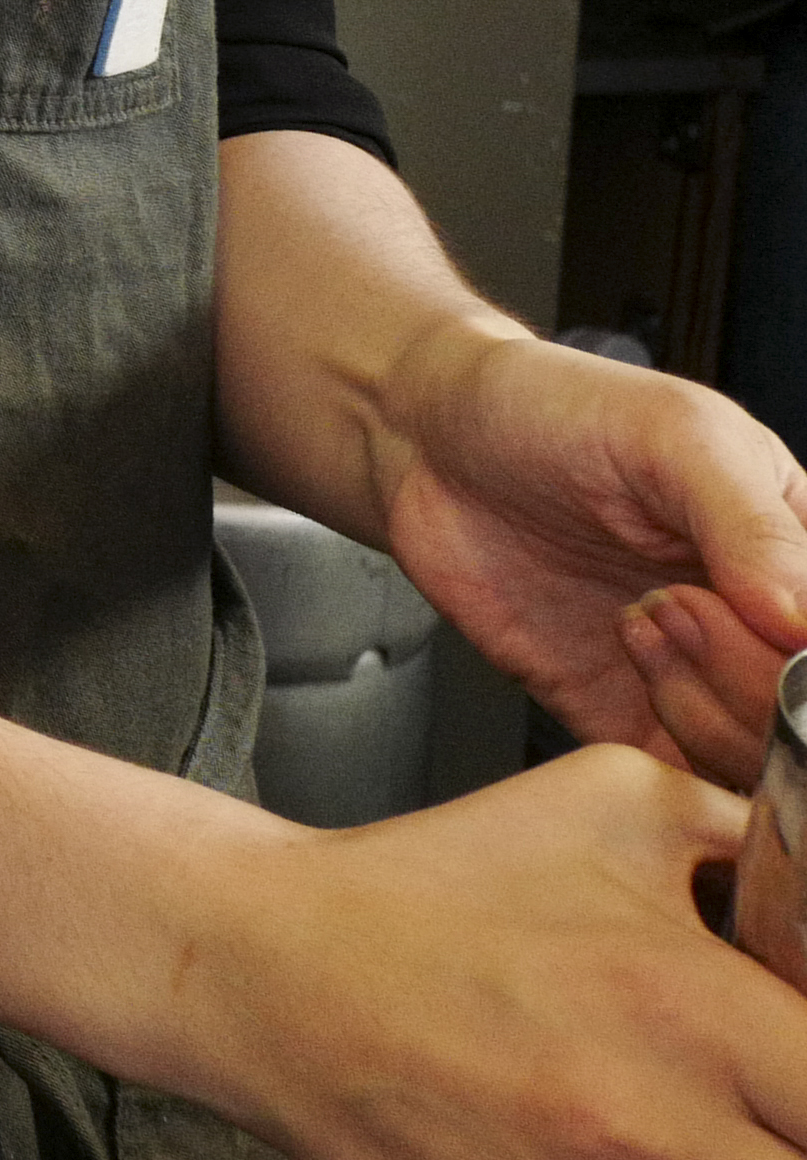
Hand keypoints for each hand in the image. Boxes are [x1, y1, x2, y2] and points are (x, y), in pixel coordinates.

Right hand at [165, 745, 806, 1157]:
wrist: (270, 967)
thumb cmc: (435, 885)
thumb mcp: (610, 800)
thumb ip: (752, 835)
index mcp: (690, 1002)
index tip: (800, 1064)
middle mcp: (651, 1118)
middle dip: (792, 1128)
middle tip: (765, 1098)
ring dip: (732, 1152)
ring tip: (699, 1118)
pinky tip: (622, 1136)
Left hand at [372, 324, 806, 782]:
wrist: (423, 436)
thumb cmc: (551, 408)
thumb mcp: (673, 434)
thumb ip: (750, 525)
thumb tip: (802, 622)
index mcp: (799, 555)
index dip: (803, 663)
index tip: (760, 624)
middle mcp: (759, 628)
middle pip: (802, 720)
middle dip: (751, 678)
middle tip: (669, 603)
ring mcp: (696, 679)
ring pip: (752, 764)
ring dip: (703, 708)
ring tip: (636, 617)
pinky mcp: (619, 713)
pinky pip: (671, 782)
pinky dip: (658, 757)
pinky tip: (620, 661)